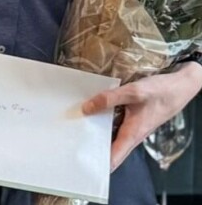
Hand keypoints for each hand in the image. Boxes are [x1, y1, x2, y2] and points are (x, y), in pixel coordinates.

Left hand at [82, 61, 201, 169]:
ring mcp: (134, 127)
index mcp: (133, 133)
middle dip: (93, 149)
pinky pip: (116, 125)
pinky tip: (90, 113)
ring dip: (97, 134)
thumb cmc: (160, 91)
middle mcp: (133, 134)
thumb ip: (109, 99)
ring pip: (112, 136)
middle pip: (111, 148)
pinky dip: (103, 122)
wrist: (179, 87)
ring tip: (75, 130)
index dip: (100, 164)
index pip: (115, 156)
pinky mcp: (134, 119)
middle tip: (72, 145)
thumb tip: (86, 108)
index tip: (84, 165)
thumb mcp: (133, 92)